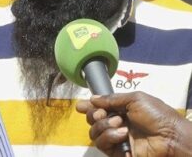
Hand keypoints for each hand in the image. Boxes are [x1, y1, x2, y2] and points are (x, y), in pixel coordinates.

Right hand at [76, 92, 191, 155]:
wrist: (170, 136)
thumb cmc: (158, 116)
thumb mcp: (135, 99)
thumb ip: (112, 99)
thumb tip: (93, 98)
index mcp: (121, 111)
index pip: (98, 109)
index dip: (88, 107)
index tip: (81, 106)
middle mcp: (117, 125)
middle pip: (92, 120)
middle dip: (94, 114)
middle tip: (103, 113)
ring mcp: (117, 139)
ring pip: (93, 133)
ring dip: (104, 125)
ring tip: (120, 124)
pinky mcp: (117, 152)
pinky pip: (101, 144)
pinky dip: (109, 136)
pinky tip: (122, 134)